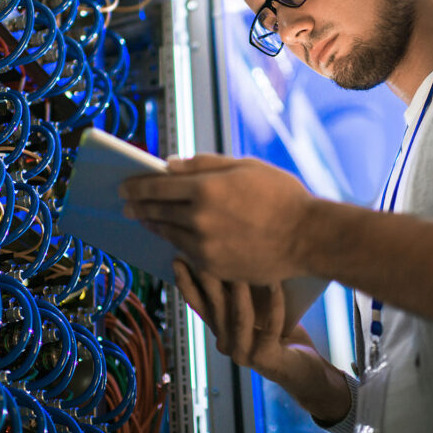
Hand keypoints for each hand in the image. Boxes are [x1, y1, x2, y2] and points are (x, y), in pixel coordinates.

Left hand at [119, 154, 313, 283]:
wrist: (308, 237)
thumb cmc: (281, 195)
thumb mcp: (245, 167)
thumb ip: (203, 165)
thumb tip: (169, 165)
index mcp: (205, 188)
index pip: (156, 186)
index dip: (136, 185)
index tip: (124, 186)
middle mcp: (199, 218)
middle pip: (157, 211)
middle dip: (138, 206)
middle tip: (126, 204)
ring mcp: (205, 246)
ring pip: (168, 234)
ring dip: (154, 225)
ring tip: (146, 219)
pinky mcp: (214, 267)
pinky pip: (186, 253)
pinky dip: (176, 243)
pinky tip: (173, 237)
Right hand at [173, 260, 350, 423]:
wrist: (305, 370)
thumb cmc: (282, 334)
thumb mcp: (258, 309)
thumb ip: (243, 293)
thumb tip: (235, 255)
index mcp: (220, 330)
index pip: (198, 305)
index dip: (186, 283)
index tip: (178, 258)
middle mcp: (225, 344)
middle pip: (215, 307)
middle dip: (210, 278)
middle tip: (207, 252)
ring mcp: (243, 354)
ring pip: (239, 317)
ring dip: (242, 289)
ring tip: (244, 263)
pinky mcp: (265, 359)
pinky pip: (271, 327)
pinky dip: (275, 304)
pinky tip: (277, 284)